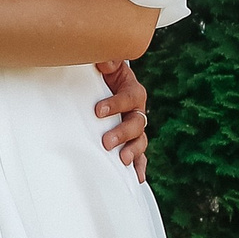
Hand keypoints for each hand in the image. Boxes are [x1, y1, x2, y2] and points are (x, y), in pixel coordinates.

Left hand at [95, 59, 147, 181]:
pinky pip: (139, 155)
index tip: (98, 111)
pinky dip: (139, 165)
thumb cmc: (102, 74)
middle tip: (107, 142)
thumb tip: (105, 61)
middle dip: (122, 133)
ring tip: (122, 160)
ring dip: (132, 151)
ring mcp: (134, 127)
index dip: (116, 104)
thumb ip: (106, 60)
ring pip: (139, 140)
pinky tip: (138, 177)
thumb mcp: (105, 63)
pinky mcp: (129, 140)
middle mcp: (137, 110)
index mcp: (132, 90)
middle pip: (137, 122)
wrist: (102, 84)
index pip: (130, 97)